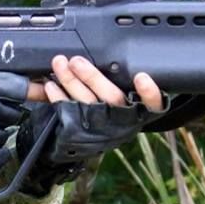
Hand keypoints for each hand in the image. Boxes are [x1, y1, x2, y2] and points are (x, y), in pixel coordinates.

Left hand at [15, 56, 169, 193]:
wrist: (84, 142)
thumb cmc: (109, 112)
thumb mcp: (124, 103)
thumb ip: (122, 84)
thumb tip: (117, 60)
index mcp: (138, 113)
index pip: (153, 105)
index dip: (149, 93)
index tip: (141, 77)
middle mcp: (121, 122)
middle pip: (112, 99)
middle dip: (93, 78)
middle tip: (76, 61)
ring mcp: (100, 128)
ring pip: (87, 103)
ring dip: (71, 82)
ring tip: (60, 64)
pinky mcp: (79, 132)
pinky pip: (67, 113)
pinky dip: (58, 98)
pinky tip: (51, 85)